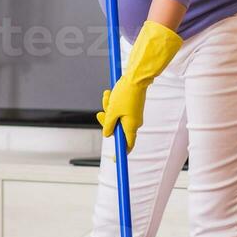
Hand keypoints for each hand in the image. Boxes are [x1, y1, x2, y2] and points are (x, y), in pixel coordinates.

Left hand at [96, 20, 182, 151]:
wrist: (136, 77)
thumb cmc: (125, 94)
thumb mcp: (112, 111)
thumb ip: (108, 125)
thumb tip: (108, 134)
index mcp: (131, 126)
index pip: (127, 145)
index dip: (121, 153)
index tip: (115, 160)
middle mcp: (134, 122)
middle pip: (117, 130)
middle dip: (107, 122)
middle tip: (100, 114)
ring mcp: (133, 114)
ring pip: (116, 117)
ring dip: (108, 109)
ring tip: (106, 96)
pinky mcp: (132, 107)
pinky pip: (119, 109)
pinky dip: (113, 104)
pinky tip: (109, 94)